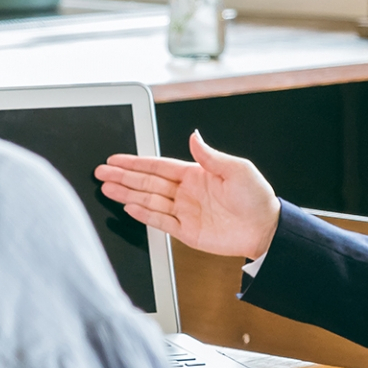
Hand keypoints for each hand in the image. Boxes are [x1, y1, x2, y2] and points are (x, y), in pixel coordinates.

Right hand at [94, 131, 280, 258]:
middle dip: (123, 176)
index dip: (135, 162)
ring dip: (127, 194)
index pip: (158, 166)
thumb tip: (194, 136)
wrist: (266, 229)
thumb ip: (210, 155)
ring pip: (149, 200)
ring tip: (107, 188)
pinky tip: (129, 206)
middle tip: (101, 172)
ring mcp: (184, 211)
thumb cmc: (256, 197)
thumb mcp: (236, 169)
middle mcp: (186, 192)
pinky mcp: (187, 232)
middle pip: (147, 182)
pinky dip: (144, 214)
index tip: (115, 159)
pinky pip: (161, 221)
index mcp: (195, 174)